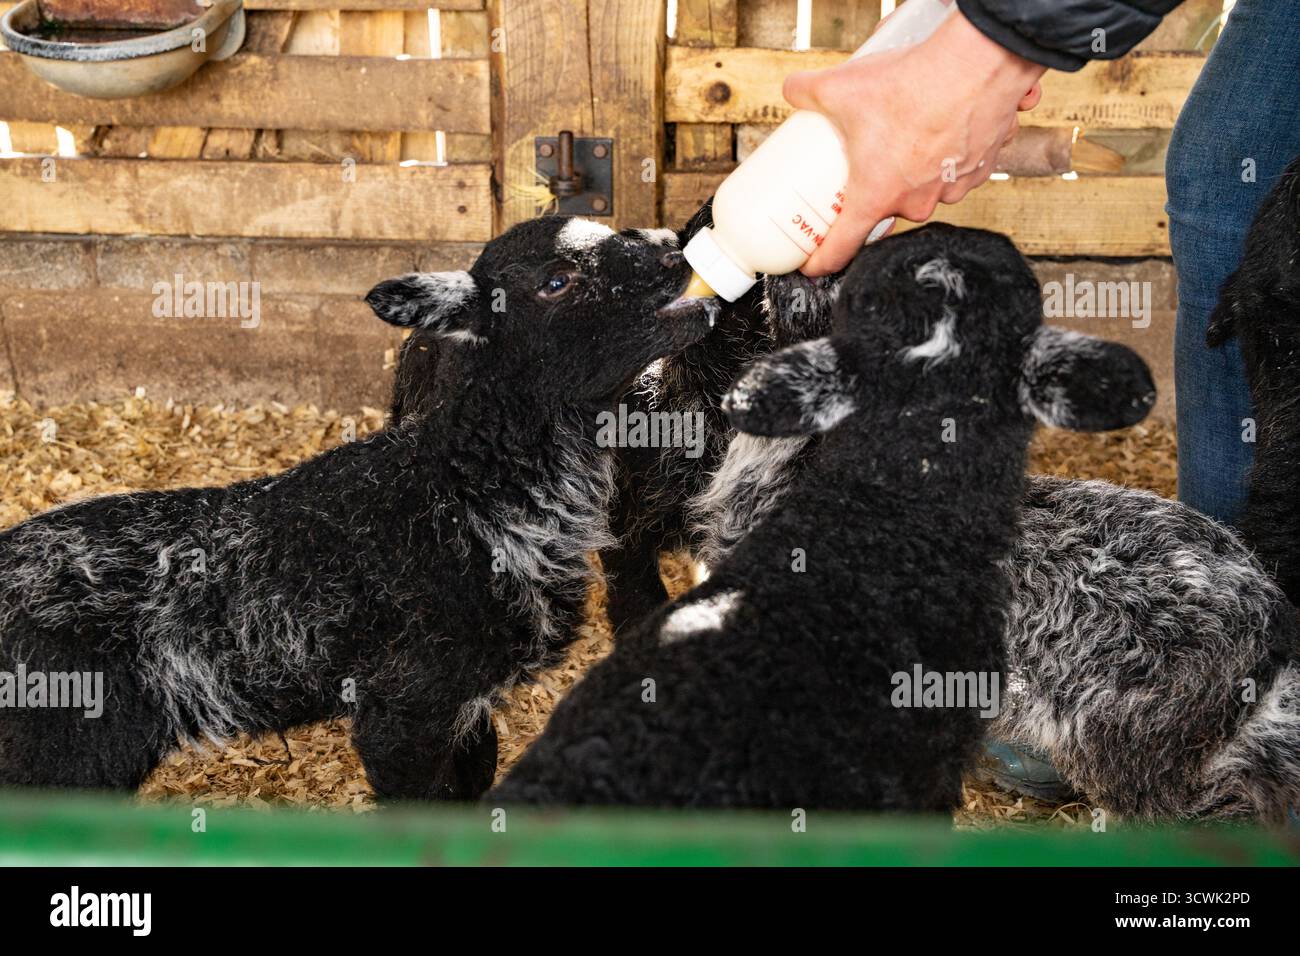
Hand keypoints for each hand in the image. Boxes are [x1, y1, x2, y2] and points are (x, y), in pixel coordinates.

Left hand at [783, 9, 1045, 275]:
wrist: (977, 64)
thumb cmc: (914, 84)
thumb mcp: (841, 87)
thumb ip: (806, 90)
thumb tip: (793, 90)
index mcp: (877, 196)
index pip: (842, 247)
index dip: (822, 260)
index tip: (813, 265)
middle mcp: (915, 202)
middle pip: (883, 209)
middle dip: (872, 188)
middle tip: (864, 163)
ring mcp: (951, 189)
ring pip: (921, 188)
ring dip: (911, 170)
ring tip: (905, 134)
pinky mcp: (980, 170)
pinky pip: (955, 171)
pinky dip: (947, 153)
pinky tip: (940, 127)